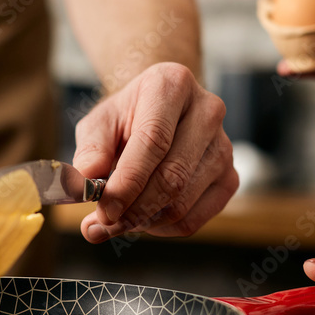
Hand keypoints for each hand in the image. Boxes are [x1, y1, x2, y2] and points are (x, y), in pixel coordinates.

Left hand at [72, 63, 237, 242]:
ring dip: (143, 222)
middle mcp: (208, 112)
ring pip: (182, 204)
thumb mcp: (100, 123)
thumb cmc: (128, 118)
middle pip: (173, 177)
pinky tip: (141, 219)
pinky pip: (193, 220)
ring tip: (117, 220)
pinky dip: (161, 229)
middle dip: (134, 209)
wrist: (162, 114)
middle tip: (104, 223)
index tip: (104, 210)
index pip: (154, 141)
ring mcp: (224, 147)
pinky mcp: (229, 179)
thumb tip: (85, 183)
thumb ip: (90, 150)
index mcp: (173, 85)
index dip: (128, 182)